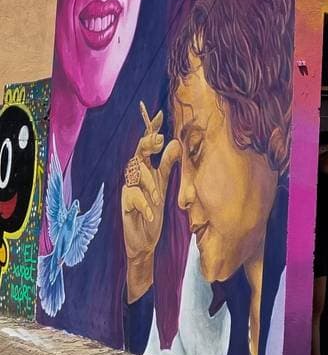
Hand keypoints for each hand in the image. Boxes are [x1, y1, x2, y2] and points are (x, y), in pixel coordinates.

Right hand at [122, 102, 180, 301]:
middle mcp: (134, 177)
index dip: (151, 130)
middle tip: (158, 139)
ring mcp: (128, 190)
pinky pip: (133, 197)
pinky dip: (145, 205)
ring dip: (150, 186)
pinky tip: (151, 214)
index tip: (158, 114)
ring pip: (136, 175)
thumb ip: (167, 166)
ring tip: (158, 198)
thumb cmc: (153, 211)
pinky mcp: (124, 205)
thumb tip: (175, 142)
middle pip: (137, 154)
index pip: (147, 147)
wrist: (145, 240)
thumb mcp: (163, 186)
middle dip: (147, 144)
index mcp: (145, 170)